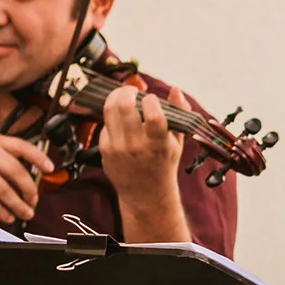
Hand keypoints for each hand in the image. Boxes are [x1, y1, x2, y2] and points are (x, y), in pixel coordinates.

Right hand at [0, 134, 54, 223]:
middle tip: (35, 201)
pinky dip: (3, 211)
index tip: (50, 168)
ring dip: (19, 205)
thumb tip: (31, 174)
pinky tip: (9, 216)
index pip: (21, 146)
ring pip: (5, 190)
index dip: (39, 157)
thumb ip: (4, 158)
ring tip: (26, 213)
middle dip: (30, 190)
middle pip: (17, 172)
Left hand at [99, 84, 187, 233]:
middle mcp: (137, 146)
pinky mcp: (105, 149)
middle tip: (132, 91)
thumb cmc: (163, 164)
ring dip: (116, 97)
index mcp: (158, 144)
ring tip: (123, 97)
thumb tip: (176, 90)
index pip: (154, 115)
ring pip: (110, 110)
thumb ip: (179, 115)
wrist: (145, 194)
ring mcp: (118, 148)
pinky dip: (112, 117)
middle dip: (128, 91)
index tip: (152, 100)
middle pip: (125, 106)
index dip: (151, 100)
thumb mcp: (177, 143)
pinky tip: (120, 121)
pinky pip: (105, 123)